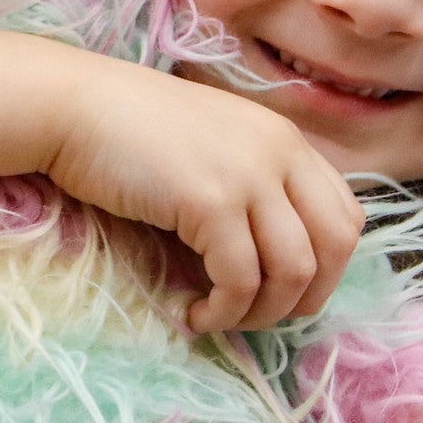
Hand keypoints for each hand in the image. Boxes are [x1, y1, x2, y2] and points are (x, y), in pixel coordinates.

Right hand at [42, 62, 364, 332]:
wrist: (76, 107)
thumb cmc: (134, 131)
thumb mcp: (216, 147)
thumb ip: (254, 183)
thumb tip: (274, 259)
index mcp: (285, 139)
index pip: (347, 214)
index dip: (328, 265)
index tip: (285, 289)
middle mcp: (280, 151)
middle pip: (336, 246)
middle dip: (306, 297)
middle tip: (261, 314)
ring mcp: (249, 174)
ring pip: (294, 271)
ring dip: (262, 312)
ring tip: (220, 316)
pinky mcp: (211, 201)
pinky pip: (240, 280)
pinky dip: (222, 310)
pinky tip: (193, 311)